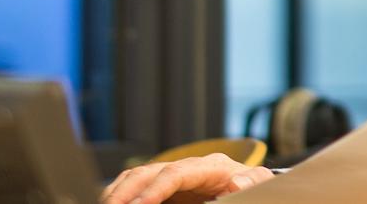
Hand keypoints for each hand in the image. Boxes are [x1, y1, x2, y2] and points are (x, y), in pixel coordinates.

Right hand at [100, 153, 273, 203]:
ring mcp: (172, 173)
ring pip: (136, 176)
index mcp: (211, 167)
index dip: (155, 189)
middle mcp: (187, 166)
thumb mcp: (257, 185)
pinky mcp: (163, 184)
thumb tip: (236, 182)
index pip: (175, 173)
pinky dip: (119, 193)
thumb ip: (250, 182)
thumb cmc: (251, 187)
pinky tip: (108, 202)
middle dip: (125, 192)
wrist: (247, 187)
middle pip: (148, 172)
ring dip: (116, 192)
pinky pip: (136, 184)